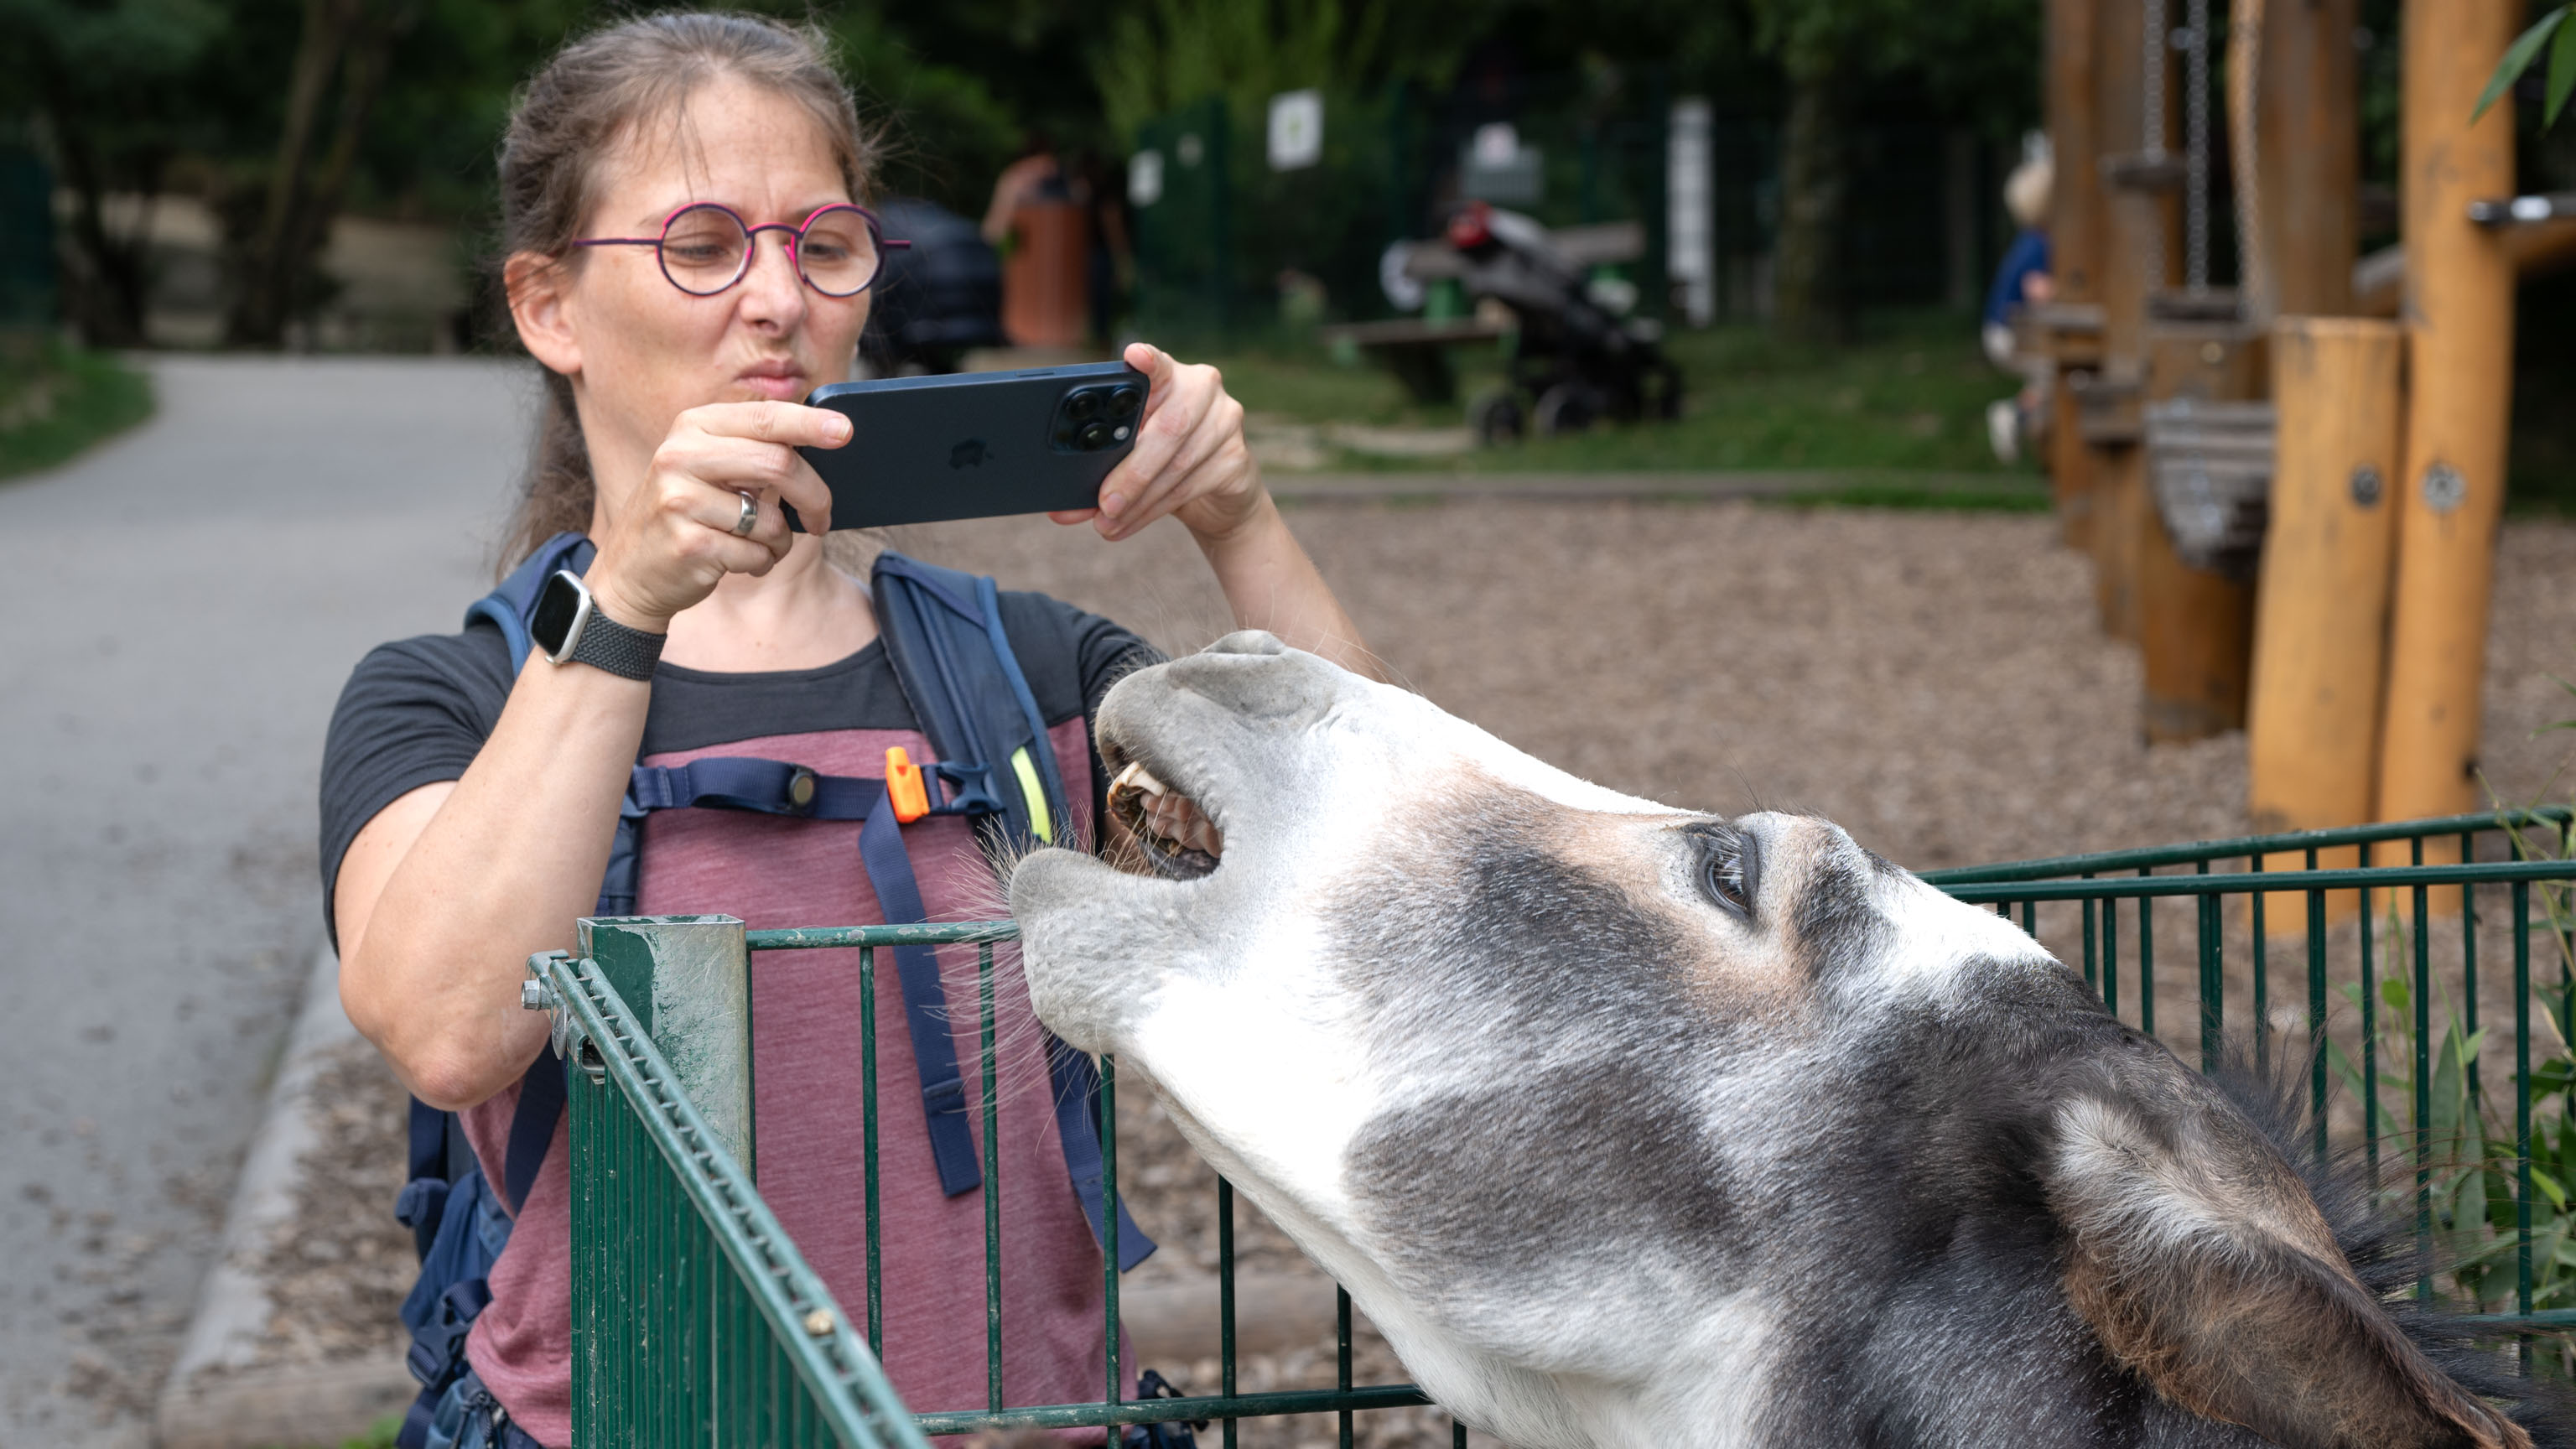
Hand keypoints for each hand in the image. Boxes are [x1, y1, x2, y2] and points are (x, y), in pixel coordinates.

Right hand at [584, 401, 846, 630]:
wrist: (629, 573)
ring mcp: (680, 500)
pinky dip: (760, 562)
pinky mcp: (688, 543)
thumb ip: (751, 449)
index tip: (846, 431)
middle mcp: (681, 455)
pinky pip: (756, 553)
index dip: (810, 424)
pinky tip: (736, 560)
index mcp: (693, 427)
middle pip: (779, 464)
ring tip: (758, 544)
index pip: (765, 418)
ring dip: (780, 541)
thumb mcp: (707, 468)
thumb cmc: (686, 516)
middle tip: (822, 519)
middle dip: (815, 497)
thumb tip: (821, 438)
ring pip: (771, 519)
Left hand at [1049, 343, 1265, 545]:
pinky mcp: (1238, 458)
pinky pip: (1191, 487)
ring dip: (1138, 500)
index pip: (1159, 364)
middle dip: (1131, 471)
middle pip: (1168, 427)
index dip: (1149, 361)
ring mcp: (1226, 421)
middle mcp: (1203, 389)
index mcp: (1169, 376)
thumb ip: (1101, 470)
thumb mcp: (1130, 456)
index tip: (1134, 355)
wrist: (1219, 497)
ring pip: (1177, 464)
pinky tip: (1127, 525)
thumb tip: (1061, 510)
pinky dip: (1153, 511)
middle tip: (1104, 503)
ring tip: (1107, 522)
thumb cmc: (1162, 464)